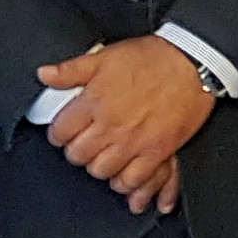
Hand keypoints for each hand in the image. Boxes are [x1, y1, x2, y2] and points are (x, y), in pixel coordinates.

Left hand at [40, 38, 216, 209]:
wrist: (193, 64)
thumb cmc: (152, 58)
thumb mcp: (105, 56)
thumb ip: (71, 70)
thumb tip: (44, 75)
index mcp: (94, 102)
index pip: (60, 132)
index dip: (59, 133)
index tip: (64, 131)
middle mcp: (111, 126)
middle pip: (78, 156)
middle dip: (77, 151)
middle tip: (84, 143)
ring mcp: (134, 142)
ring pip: (101, 172)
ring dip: (99, 166)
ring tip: (104, 157)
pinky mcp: (156, 153)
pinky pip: (133, 180)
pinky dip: (125, 181)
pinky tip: (123, 173)